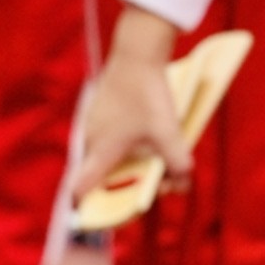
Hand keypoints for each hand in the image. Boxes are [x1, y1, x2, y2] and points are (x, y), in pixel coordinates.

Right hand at [70, 12, 190, 197]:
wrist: (136, 54)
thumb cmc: (147, 93)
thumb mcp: (166, 129)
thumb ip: (176, 159)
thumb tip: (183, 184)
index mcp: (101, 151)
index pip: (80, 190)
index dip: (91, 206)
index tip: (111, 211)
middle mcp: (90, 142)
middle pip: (101, 177)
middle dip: (128, 184)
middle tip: (158, 180)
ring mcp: (93, 126)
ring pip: (106, 156)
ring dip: (129, 164)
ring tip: (157, 158)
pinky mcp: (100, 113)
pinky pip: (109, 139)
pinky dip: (126, 146)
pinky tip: (146, 138)